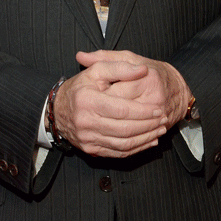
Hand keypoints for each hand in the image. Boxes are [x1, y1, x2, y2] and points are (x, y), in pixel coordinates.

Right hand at [52, 50, 191, 158]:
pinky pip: (118, 152)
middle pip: (125, 128)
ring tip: (159, 130)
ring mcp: (88, 138)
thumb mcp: (96, 71)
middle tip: (163, 119)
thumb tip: (142, 70)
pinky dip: (136, 148)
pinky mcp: (90, 149)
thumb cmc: (80, 88)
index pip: (122, 109)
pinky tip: (148, 141)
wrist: (57, 110)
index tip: (158, 109)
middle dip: (148, 125)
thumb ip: (120, 67)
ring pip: (124, 143)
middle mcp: (86, 121)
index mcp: (87, 100)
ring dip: (146, 138)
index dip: (144, 111)